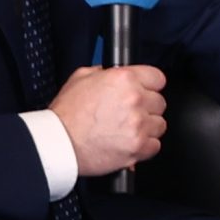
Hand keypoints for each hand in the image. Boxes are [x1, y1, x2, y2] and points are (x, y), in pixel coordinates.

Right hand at [50, 64, 165, 175]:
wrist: (59, 143)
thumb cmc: (66, 114)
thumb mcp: (80, 78)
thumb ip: (102, 72)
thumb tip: (112, 72)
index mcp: (124, 79)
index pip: (157, 78)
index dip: (150, 85)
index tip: (146, 91)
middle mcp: (135, 100)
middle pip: (159, 103)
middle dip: (147, 108)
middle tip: (130, 113)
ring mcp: (138, 125)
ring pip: (159, 125)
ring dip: (147, 128)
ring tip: (128, 130)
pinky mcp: (138, 147)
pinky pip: (155, 145)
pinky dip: (145, 146)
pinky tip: (130, 142)